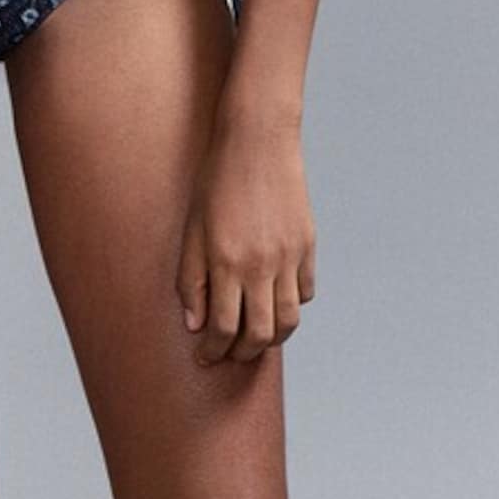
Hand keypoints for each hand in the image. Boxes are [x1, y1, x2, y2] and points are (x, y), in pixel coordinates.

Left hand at [176, 114, 315, 363]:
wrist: (257, 140)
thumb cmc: (216, 181)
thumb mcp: (192, 229)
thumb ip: (190, 279)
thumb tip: (194, 325)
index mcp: (227, 262)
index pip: (222, 327)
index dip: (212, 350)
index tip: (204, 357)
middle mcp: (262, 265)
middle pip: (259, 333)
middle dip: (242, 353)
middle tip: (229, 355)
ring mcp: (289, 256)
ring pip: (287, 320)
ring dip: (271, 338)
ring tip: (254, 339)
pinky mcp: (308, 245)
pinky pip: (305, 292)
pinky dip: (290, 306)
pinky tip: (273, 303)